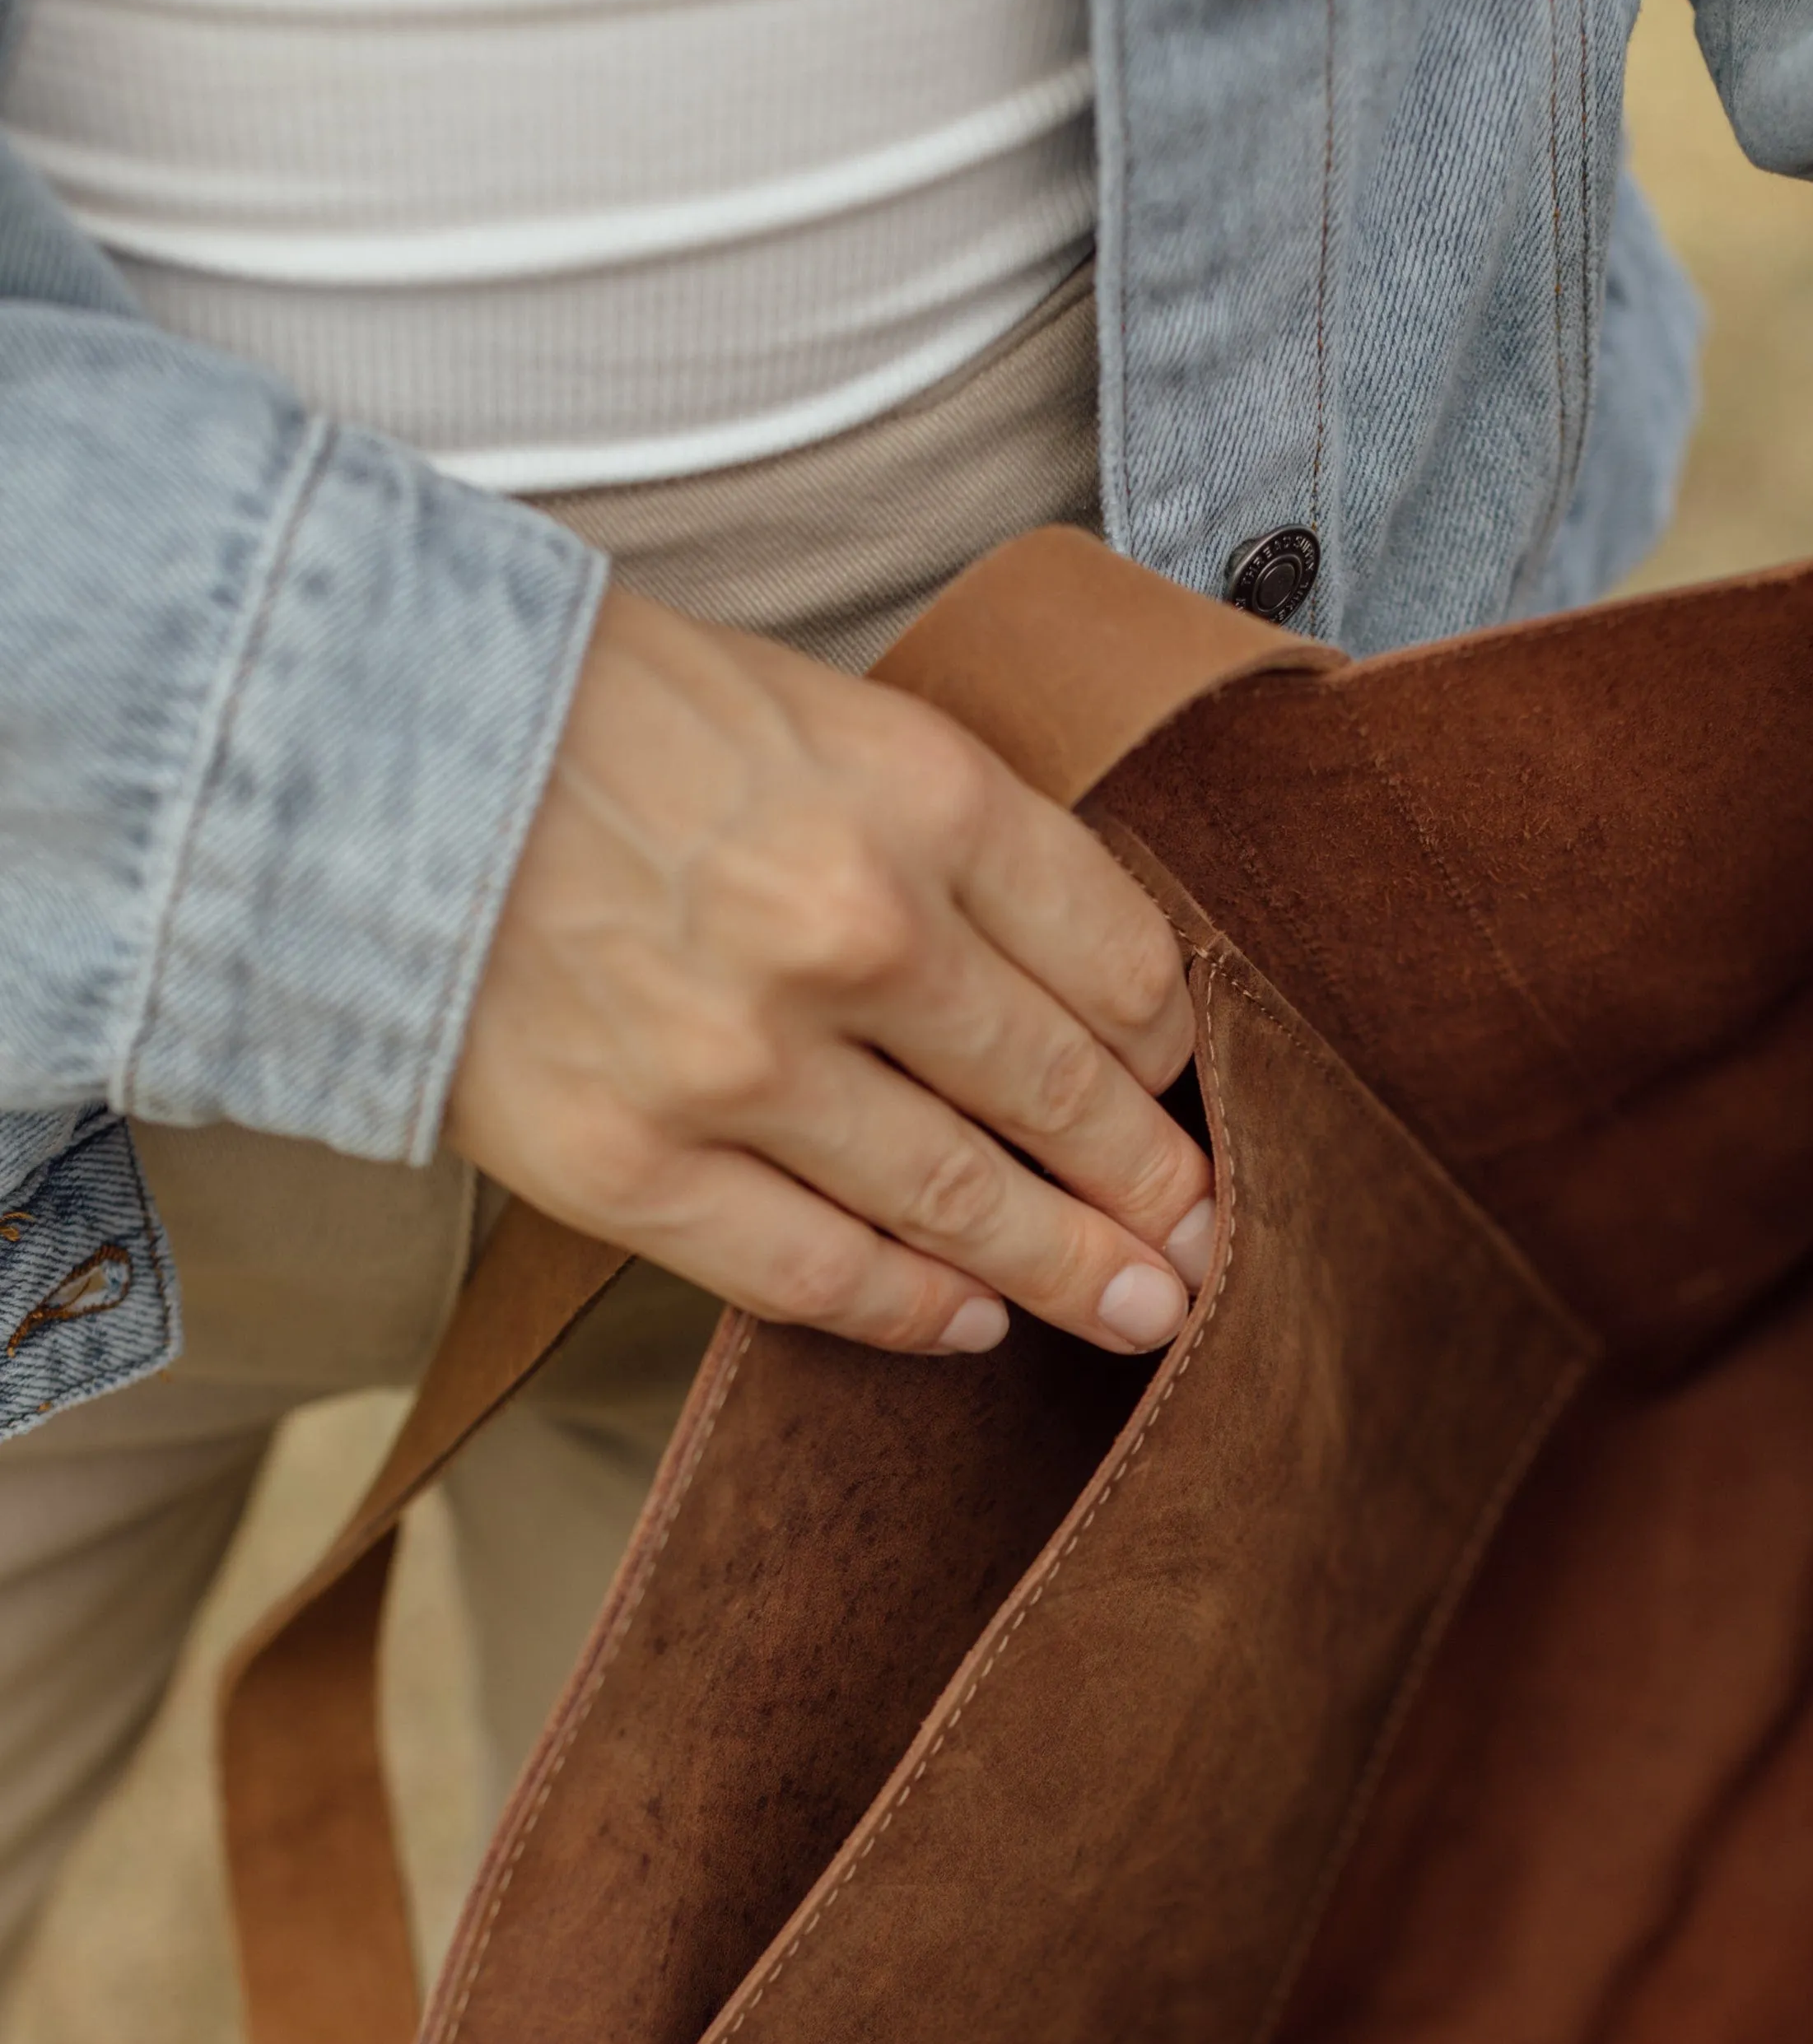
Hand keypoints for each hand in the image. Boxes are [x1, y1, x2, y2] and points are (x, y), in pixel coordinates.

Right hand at [447, 585, 1214, 1356]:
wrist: (364, 749)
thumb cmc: (605, 723)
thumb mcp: (821, 718)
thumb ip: (950, 839)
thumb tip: (1081, 989)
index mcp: (921, 798)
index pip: (1123, 963)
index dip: (1174, 1055)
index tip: (1183, 1100)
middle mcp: (855, 934)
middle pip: (1066, 1097)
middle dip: (1155, 1190)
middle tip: (1216, 1251)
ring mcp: (744, 1065)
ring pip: (964, 1203)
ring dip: (1074, 1273)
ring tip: (1145, 1315)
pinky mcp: (635, 1166)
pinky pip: (818, 1274)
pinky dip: (914, 1311)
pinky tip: (974, 1326)